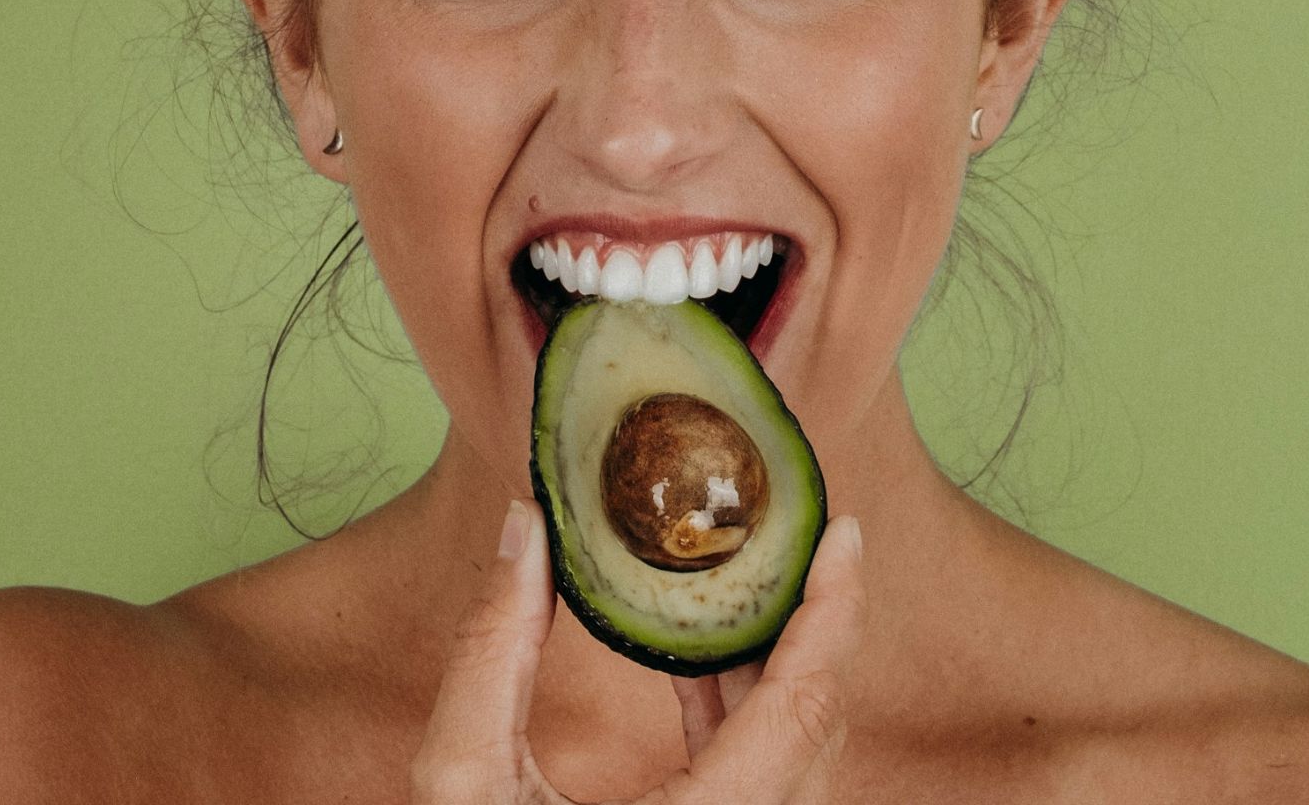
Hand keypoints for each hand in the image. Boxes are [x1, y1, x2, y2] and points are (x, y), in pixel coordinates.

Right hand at [410, 499, 865, 803]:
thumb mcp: (462, 782)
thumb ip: (491, 652)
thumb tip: (524, 529)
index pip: (806, 706)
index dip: (836, 612)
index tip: (846, 534)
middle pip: (816, 725)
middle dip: (816, 622)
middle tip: (806, 537)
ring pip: (796, 756)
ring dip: (779, 667)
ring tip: (750, 581)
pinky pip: (762, 781)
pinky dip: (743, 715)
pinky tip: (698, 661)